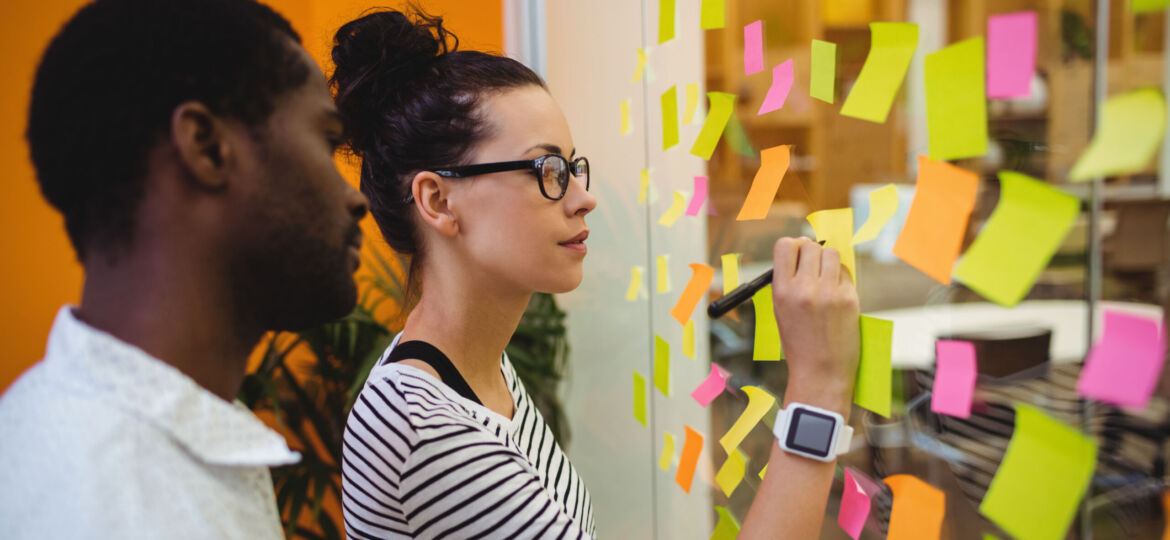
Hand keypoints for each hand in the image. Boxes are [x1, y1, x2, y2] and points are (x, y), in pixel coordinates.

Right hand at [771, 237, 859, 416]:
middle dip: (813, 252)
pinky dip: (841, 277)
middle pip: (810, 246)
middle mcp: (804, 288)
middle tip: (814, 265)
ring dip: (829, 261)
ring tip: (826, 277)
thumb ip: (788, 282)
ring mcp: (828, 293)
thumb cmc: (799, 343)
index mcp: (782, 291)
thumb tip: (803, 252)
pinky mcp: (849, 299)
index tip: (799, 252)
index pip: (786, 245)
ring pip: (831, 254)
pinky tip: (837, 292)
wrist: (820, 373)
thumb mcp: (780, 311)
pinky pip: (845, 273)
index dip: (794, 245)